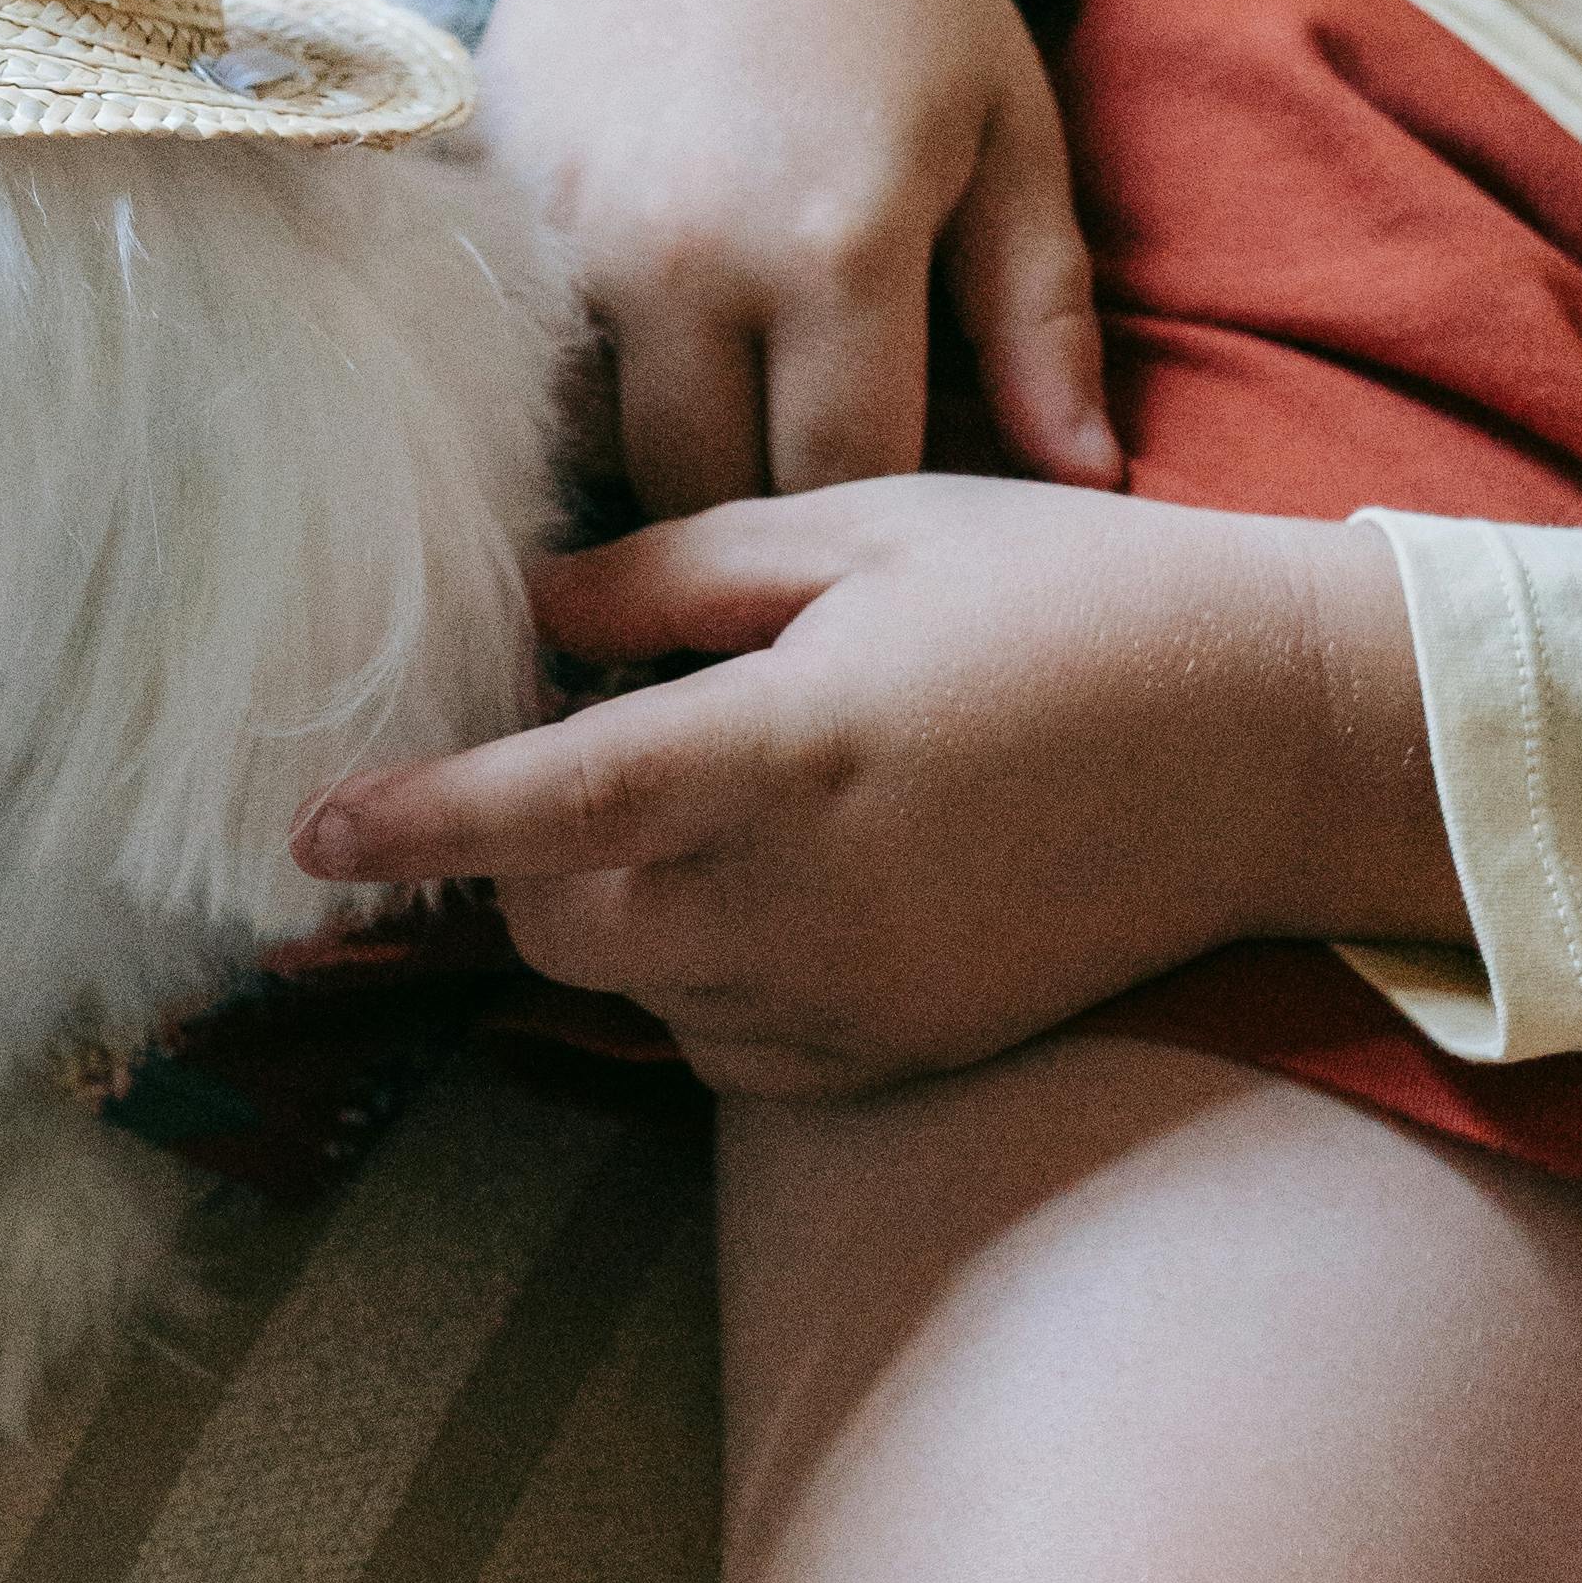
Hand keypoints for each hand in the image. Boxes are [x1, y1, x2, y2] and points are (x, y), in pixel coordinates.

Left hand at [293, 479, 1461, 1100]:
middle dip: (524, 867)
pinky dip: (706, 979)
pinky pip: (732, 1047)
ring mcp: (858, 995)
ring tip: (709, 806)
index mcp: (788, 747)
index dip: (421, 822)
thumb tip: (534, 611)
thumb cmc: (1065, 598)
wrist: (1271, 742)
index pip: (550, 806)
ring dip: (618, 916)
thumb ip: (677, 573)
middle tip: (570, 767)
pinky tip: (775, 887)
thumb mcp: (866, 528)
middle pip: (564, 928)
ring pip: (640, 993)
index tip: (310, 836)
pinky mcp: (902, 1054)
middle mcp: (808, 897)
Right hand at [481, 0, 1117, 516]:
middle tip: (788, 501)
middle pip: (698, 494)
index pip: (837, 483)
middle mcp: (686, 257)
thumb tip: (1086, 481)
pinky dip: (579, 369)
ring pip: (591, 436)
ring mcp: (568, 224)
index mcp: (839, 250)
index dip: (866, 520)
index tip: (885, 523)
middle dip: (751, 515)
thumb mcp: (1010, 130)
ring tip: (713, 427)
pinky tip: (634, 340)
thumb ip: (1040, 318)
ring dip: (651, 452)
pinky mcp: (488, 183)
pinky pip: (523, 344)